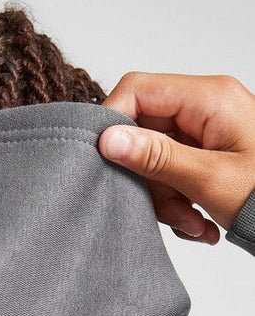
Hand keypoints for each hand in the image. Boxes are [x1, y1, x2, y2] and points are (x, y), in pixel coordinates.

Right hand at [97, 72, 254, 243]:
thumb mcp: (208, 180)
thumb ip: (156, 157)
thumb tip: (108, 139)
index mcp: (210, 98)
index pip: (139, 90)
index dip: (114, 124)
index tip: (105, 162)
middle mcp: (206, 107)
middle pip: (144, 133)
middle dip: (149, 180)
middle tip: (166, 213)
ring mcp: (206, 131)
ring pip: (155, 160)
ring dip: (166, 200)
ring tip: (193, 225)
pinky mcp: (207, 153)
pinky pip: (172, 173)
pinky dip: (178, 203)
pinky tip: (199, 223)